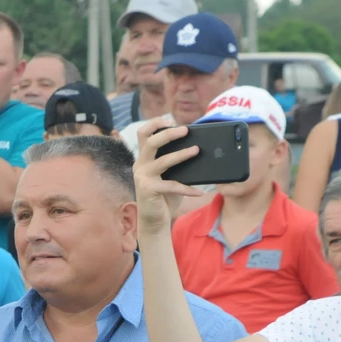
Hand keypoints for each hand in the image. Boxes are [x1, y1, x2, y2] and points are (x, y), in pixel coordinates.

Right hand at [133, 116, 205, 235]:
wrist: (154, 220)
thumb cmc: (165, 196)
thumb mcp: (170, 175)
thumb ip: (175, 162)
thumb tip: (197, 148)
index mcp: (144, 158)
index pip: (143, 133)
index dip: (155, 123)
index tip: (171, 120)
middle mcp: (140, 165)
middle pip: (151, 142)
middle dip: (168, 134)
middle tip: (186, 130)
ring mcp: (143, 177)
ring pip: (162, 161)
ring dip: (181, 155)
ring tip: (196, 150)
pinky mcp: (148, 190)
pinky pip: (172, 186)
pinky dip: (187, 188)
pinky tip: (200, 192)